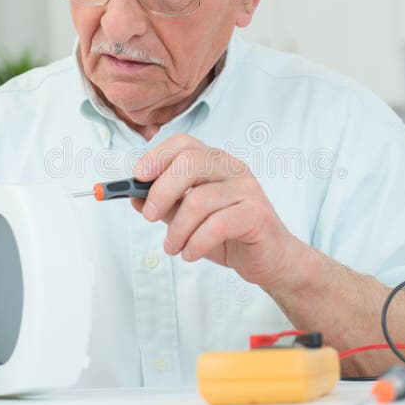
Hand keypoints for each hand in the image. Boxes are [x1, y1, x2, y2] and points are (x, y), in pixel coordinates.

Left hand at [131, 133, 304, 288]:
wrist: (270, 260)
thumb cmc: (229, 235)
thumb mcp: (189, 218)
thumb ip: (166, 204)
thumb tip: (134, 196)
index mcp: (216, 162)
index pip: (184, 144)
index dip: (157, 156)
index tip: (137, 178)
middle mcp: (232, 169)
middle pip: (190, 162)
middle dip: (162, 191)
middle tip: (150, 217)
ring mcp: (247, 189)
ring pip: (199, 200)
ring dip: (177, 229)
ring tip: (173, 248)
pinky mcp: (257, 214)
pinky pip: (217, 224)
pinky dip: (196, 243)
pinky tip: (190, 254)